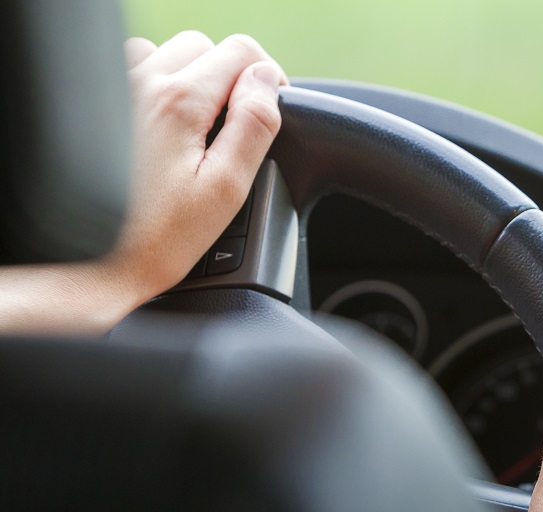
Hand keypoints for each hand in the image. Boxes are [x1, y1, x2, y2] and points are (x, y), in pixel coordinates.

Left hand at [0, 32, 285, 334]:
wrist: (101, 260)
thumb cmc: (163, 236)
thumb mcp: (228, 187)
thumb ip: (254, 125)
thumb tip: (266, 80)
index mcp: (179, 102)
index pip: (241, 53)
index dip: (268, 79)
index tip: (269, 111)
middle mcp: (141, 85)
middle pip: (207, 48)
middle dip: (231, 79)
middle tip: (237, 128)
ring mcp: (116, 91)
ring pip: (170, 53)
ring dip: (194, 79)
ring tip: (202, 127)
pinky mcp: (101, 106)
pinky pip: (137, 70)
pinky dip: (159, 86)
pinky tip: (167, 126)